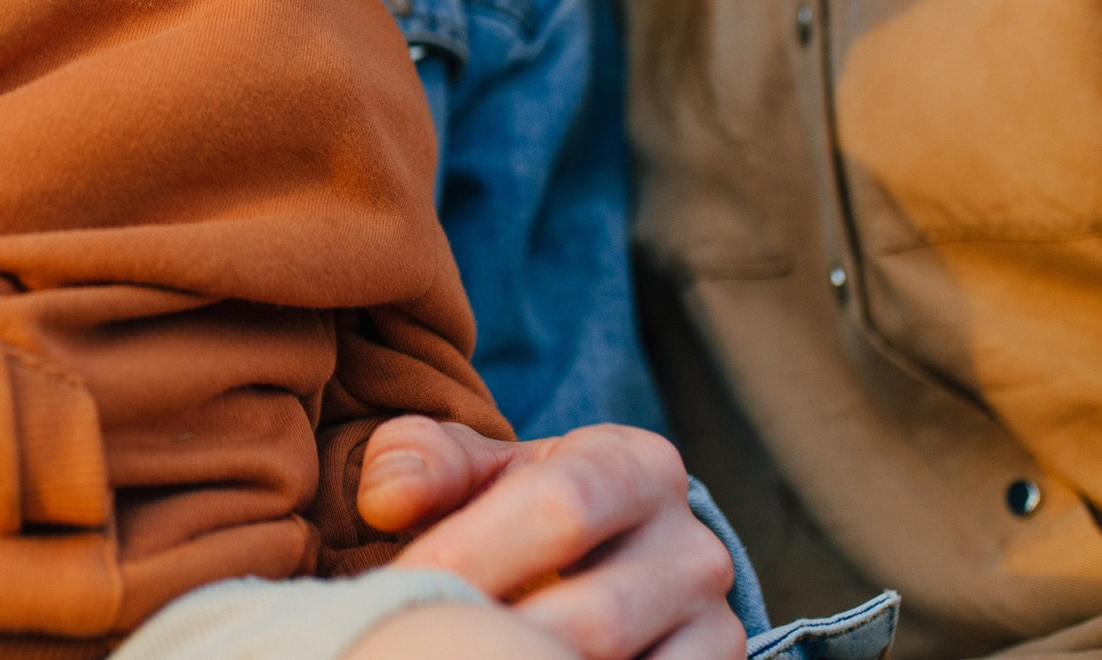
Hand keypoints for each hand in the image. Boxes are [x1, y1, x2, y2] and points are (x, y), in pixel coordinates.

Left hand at [357, 419, 744, 659]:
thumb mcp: (474, 467)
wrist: (599, 562)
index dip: (472, 554)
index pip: (560, 507)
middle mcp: (694, 546)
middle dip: (495, 639)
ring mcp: (715, 624)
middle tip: (422, 643)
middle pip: (594, 616)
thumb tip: (386, 499)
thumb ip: (421, 461)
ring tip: (463, 657)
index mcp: (636, 466)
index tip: (400, 588)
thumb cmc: (518, 505)